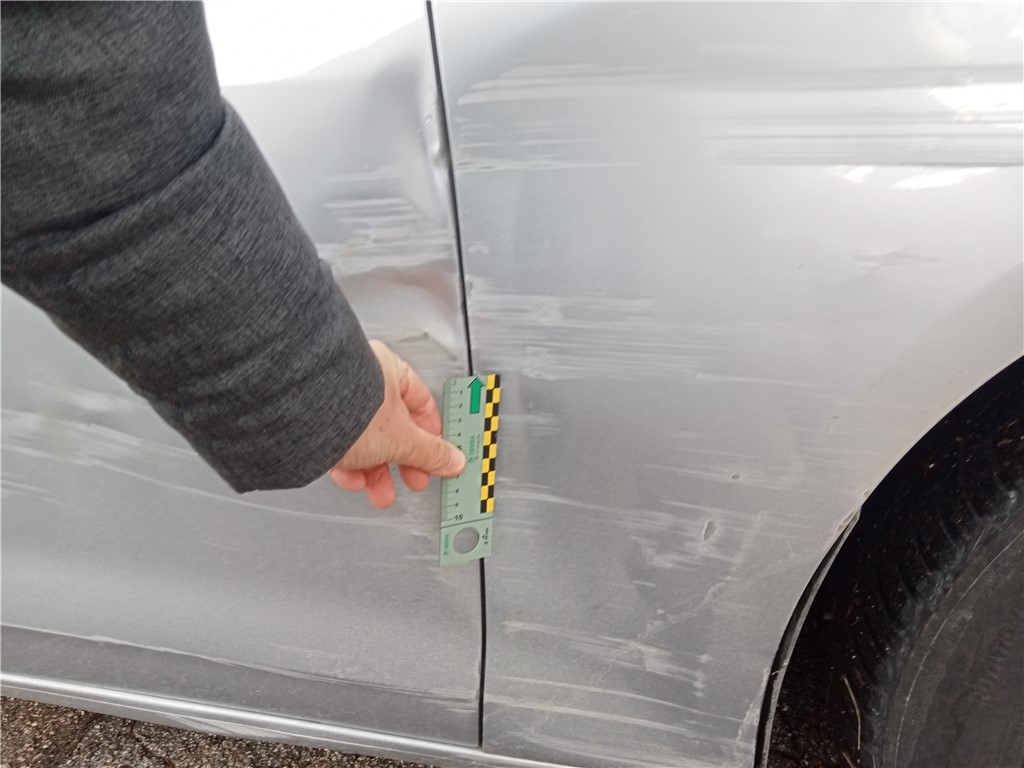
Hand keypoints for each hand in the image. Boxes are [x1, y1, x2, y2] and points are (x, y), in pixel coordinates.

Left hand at [329, 340, 465, 507]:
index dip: (432, 435)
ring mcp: (337, 401)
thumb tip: (451, 461)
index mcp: (390, 371)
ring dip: (377, 472)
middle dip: (404, 461)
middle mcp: (363, 382)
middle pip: (393, 426)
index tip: (437, 456)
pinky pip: (339, 445)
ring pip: (366, 440)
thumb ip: (430, 452)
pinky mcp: (315, 421)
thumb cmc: (351, 409)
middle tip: (413, 479)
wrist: (299, 417)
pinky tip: (354, 482)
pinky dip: (350, 466)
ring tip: (382, 494)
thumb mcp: (403, 439)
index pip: (422, 403)